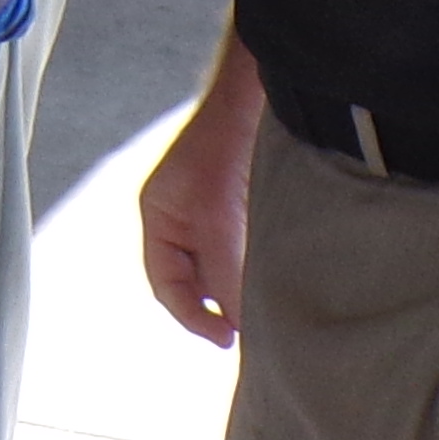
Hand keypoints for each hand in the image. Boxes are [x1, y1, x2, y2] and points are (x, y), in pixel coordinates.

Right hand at [138, 57, 260, 346]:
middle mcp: (183, 217)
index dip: (192, 317)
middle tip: (251, 330)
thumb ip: (224, 276)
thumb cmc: (223, 152)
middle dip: (220, 304)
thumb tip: (240, 325)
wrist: (255, 101)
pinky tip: (279, 272)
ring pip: (226, 266)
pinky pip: (247, 248)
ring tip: (268, 303)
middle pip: (196, 279)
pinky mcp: (245, 204)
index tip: (225, 338)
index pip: (167, 285)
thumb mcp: (217, 224)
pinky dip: (259, 265)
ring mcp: (214, 210)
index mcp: (159, 218)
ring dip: (243, 284)